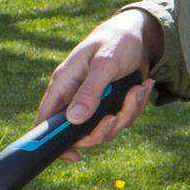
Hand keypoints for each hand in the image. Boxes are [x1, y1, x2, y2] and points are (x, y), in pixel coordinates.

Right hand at [39, 7, 158, 150]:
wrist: (139, 33)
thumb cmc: (116, 41)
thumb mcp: (104, 64)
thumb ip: (89, 91)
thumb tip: (74, 120)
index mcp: (64, 84)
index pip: (47, 120)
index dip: (51, 141)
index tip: (72, 155)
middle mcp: (75, 96)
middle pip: (79, 133)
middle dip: (102, 130)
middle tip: (116, 117)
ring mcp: (93, 102)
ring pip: (105, 129)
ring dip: (125, 114)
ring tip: (138, 90)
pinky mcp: (111, 104)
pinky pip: (121, 119)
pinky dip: (135, 106)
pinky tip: (142, 87)